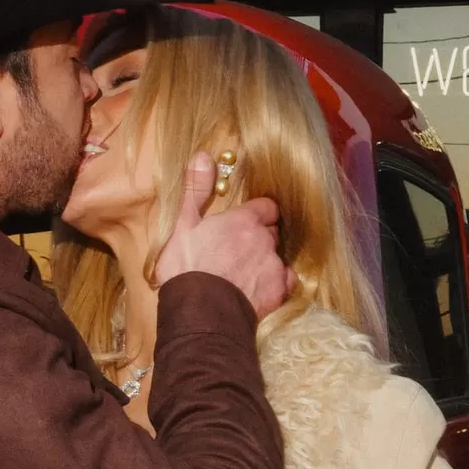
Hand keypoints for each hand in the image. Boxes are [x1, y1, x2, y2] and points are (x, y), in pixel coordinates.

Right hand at [153, 153, 292, 320]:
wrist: (199, 313)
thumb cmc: (186, 268)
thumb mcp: (183, 225)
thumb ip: (195, 190)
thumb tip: (203, 155)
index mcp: (244, 221)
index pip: (266, 207)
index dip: (257, 214)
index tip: (244, 223)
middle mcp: (264, 240)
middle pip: (272, 232)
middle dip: (260, 237)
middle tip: (238, 250)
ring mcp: (274, 266)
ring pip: (277, 256)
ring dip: (266, 260)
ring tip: (245, 273)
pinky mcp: (278, 292)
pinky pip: (285, 281)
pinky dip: (275, 283)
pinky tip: (258, 289)